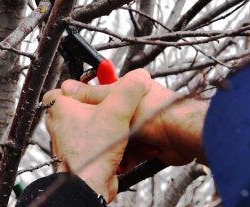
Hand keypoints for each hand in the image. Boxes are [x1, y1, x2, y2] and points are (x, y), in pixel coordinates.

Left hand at [42, 69, 150, 201]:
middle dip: (101, 107)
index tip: (97, 86)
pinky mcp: (82, 157)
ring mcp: (70, 143)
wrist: (90, 186)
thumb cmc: (92, 152)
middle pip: (81, 107)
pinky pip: (97, 144)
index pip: (63, 88)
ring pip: (91, 126)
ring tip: (122, 127)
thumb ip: (129, 89)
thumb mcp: (117, 110)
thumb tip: (139, 76)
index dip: (81, 86)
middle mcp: (60, 126)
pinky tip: (122, 145)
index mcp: (59, 108)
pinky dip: (109, 144)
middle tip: (115, 107)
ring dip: (108, 127)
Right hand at [60, 69, 207, 167]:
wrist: (182, 137)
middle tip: (93, 136)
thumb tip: (68, 88)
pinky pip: (129, 153)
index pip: (104, 95)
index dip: (92, 106)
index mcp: (132, 90)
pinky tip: (123, 160)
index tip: (79, 114)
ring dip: (113, 147)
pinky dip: (126, 158)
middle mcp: (138, 108)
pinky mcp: (148, 146)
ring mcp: (144, 128)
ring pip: (118, 139)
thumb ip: (92, 95)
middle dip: (103, 130)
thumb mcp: (115, 102)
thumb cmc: (157, 113)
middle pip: (110, 120)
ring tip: (109, 149)